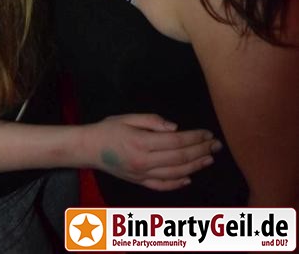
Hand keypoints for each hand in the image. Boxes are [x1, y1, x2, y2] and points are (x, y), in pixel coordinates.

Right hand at [85, 113, 220, 190]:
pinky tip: (189, 178)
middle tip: (216, 145)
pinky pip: (162, 186)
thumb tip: (175, 128)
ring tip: (209, 159)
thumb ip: (152, 121)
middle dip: (201, 151)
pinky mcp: (139, 183)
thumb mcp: (128, 117)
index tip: (208, 133)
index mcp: (142, 143)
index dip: (194, 138)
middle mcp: (144, 162)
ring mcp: (142, 175)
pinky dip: (178, 184)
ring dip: (195, 167)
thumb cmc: (108, 129)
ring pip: (175, 174)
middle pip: (180, 158)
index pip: (176, 141)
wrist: (88, 148)